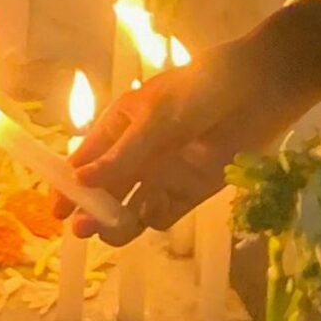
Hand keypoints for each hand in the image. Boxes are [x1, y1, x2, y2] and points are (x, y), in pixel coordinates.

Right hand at [53, 5, 320, 242]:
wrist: (263, 89)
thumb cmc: (201, 90)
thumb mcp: (156, 117)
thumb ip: (123, 154)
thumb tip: (80, 181)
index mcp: (121, 125)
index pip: (85, 158)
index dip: (68, 183)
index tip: (56, 210)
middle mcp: (139, 152)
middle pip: (107, 188)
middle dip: (92, 209)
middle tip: (82, 230)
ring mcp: (166, 172)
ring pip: (133, 204)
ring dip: (121, 219)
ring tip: (113, 231)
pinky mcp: (195, 189)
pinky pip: (167, 211)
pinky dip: (156, 216)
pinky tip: (150, 215)